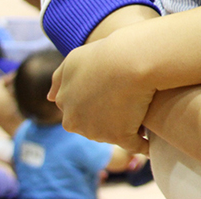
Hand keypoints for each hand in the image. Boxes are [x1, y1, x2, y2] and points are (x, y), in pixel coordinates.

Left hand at [48, 37, 153, 153]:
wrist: (130, 60)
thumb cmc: (104, 54)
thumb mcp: (73, 59)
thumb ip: (59, 78)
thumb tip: (50, 98)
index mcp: (64, 102)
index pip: (79, 108)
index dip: (96, 99)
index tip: (111, 90)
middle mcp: (76, 121)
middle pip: (93, 123)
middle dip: (106, 117)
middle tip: (126, 99)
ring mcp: (97, 132)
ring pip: (112, 134)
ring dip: (124, 127)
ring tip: (141, 109)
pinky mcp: (120, 137)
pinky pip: (134, 145)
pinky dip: (142, 144)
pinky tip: (150, 139)